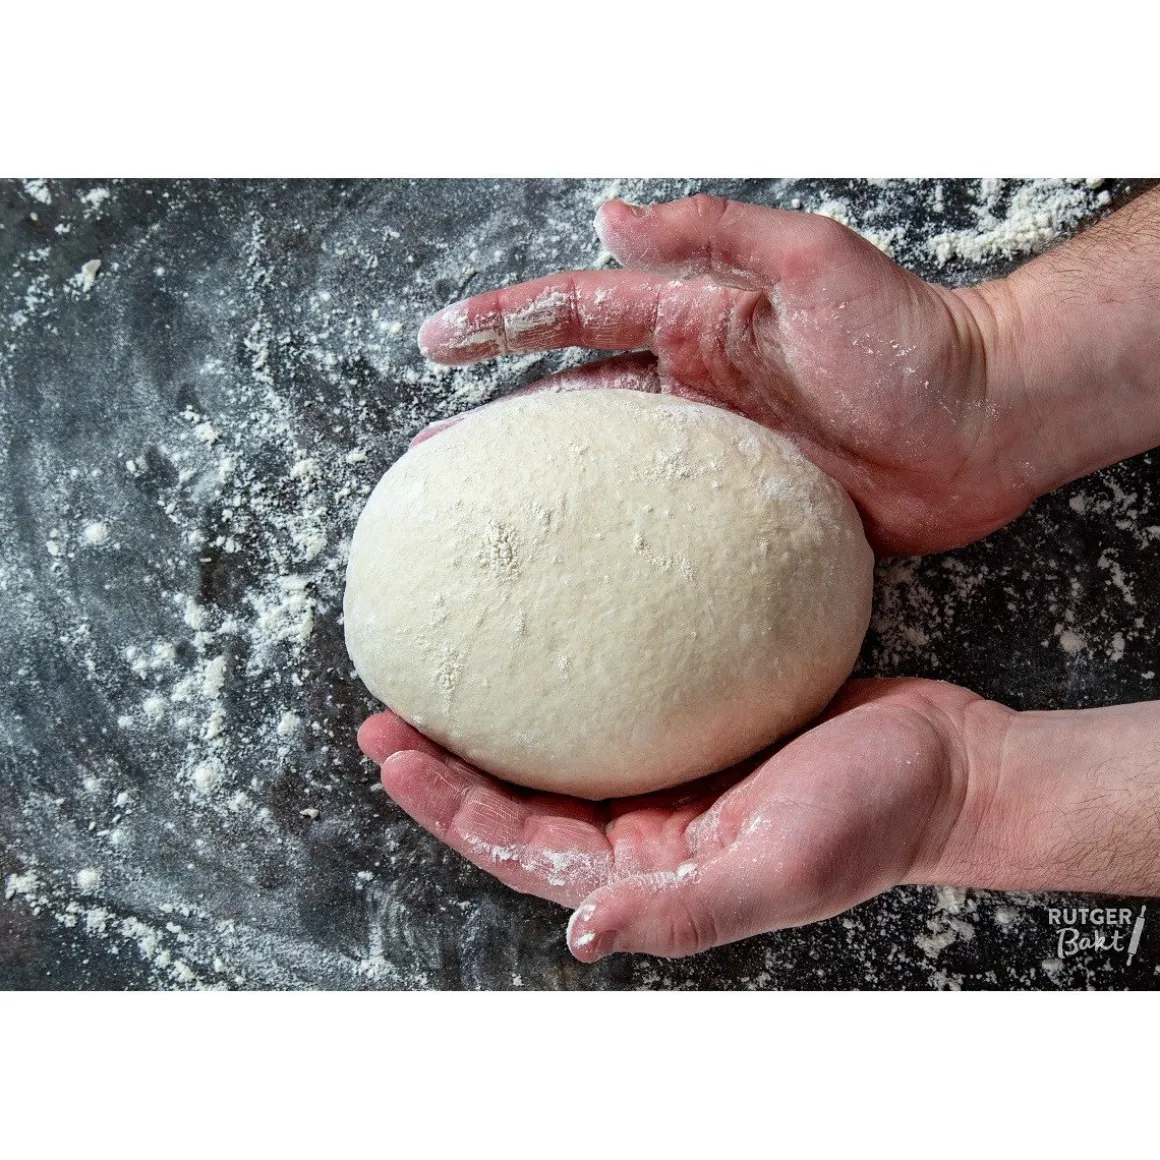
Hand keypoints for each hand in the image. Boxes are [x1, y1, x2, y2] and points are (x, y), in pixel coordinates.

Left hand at [359, 678, 992, 959]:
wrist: (945, 763)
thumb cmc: (876, 819)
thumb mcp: (781, 869)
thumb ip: (683, 909)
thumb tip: (582, 933)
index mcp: (649, 871)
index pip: (521, 848)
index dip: (450, 809)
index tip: (392, 757)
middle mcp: (645, 831)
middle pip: (521, 801)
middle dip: (446, 765)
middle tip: (385, 714)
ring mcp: (667, 779)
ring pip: (557, 754)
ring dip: (493, 724)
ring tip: (436, 677)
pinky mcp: (695, 728)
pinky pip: (611, 707)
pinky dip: (563, 683)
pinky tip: (539, 644)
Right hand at [417, 194, 1031, 555]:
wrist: (982, 425)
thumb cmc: (906, 336)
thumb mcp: (810, 260)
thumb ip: (712, 232)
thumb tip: (610, 215)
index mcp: (696, 322)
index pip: (578, 314)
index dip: (504, 324)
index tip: (436, 342)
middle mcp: (693, 387)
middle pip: (574, 404)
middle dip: (499, 427)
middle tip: (433, 462)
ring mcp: (715, 455)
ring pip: (610, 477)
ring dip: (548, 496)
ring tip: (486, 528)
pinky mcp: (745, 512)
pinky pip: (667, 532)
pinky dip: (621, 549)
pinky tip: (586, 578)